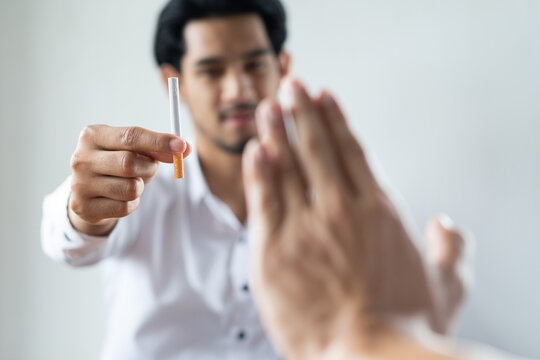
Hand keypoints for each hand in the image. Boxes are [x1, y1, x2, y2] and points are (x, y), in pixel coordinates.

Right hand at [68, 125, 190, 234]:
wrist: (89, 193)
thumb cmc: (117, 165)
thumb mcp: (135, 151)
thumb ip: (158, 149)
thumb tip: (185, 149)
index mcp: (92, 135)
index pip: (131, 136)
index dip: (159, 141)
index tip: (181, 146)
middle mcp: (81, 157)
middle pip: (129, 163)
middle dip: (149, 168)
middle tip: (150, 168)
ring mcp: (79, 183)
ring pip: (131, 188)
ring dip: (140, 186)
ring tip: (131, 183)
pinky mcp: (83, 207)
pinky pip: (125, 207)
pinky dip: (132, 203)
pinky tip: (121, 198)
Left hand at [243, 79, 470, 358]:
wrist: (366, 355)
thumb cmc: (403, 327)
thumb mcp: (445, 288)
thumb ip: (451, 252)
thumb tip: (448, 227)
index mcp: (378, 211)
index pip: (353, 152)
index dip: (336, 121)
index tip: (325, 98)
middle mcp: (341, 208)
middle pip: (318, 147)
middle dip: (302, 112)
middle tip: (292, 86)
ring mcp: (306, 225)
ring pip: (287, 165)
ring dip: (276, 131)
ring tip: (267, 107)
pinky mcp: (273, 247)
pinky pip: (264, 198)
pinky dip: (258, 170)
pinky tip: (254, 148)